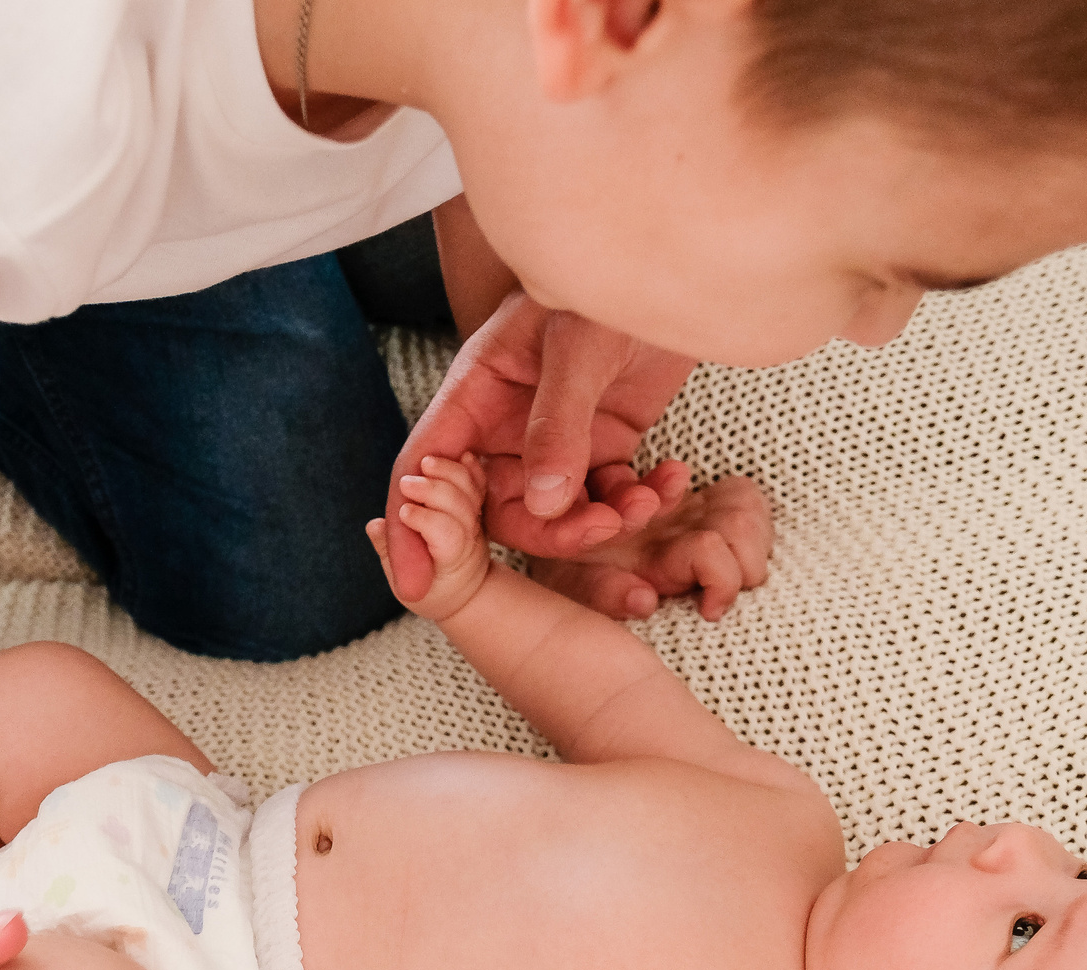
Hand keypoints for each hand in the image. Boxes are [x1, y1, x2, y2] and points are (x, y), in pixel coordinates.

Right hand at [367, 452, 494, 621]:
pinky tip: (461, 455)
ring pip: (470, 492)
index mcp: (451, 560)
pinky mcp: (477, 506)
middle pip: (458, 508)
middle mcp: (469, 537)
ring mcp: (475, 520)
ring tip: (426, 461)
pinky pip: (478, 482)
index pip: (445, 535)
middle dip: (433, 491)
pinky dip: (469, 467)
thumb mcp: (404, 585)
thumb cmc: (429, 591)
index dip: (426, 521)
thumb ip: (389, 554)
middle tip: (409, 482)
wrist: (466, 589)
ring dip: (449, 472)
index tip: (404, 512)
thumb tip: (376, 526)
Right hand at [384, 293, 768, 617]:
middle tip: (601, 527)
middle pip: (496, 510)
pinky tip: (669, 480)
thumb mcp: (577, 346)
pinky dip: (636, 503)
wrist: (676, 268)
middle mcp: (504, 428)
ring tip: (646, 499)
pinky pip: (605, 501)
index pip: (424, 470)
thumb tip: (544, 503)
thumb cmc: (608, 283)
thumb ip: (558, 425)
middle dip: (547, 532)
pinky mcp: (602, 450)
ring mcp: (553, 443)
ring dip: (600, 522)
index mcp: (474, 394)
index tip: (412, 584)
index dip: (410, 528)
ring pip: (555, 515)